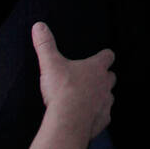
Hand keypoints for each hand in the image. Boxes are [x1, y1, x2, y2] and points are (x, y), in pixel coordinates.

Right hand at [32, 22, 115, 141]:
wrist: (68, 121)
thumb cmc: (62, 90)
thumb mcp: (50, 64)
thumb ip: (45, 44)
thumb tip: (39, 26)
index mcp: (96, 68)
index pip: (108, 56)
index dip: (104, 56)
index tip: (100, 56)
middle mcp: (105, 84)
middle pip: (111, 76)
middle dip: (103, 77)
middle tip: (90, 79)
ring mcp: (106, 102)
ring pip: (109, 96)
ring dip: (101, 96)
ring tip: (87, 99)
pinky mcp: (103, 119)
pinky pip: (104, 116)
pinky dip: (97, 115)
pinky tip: (87, 117)